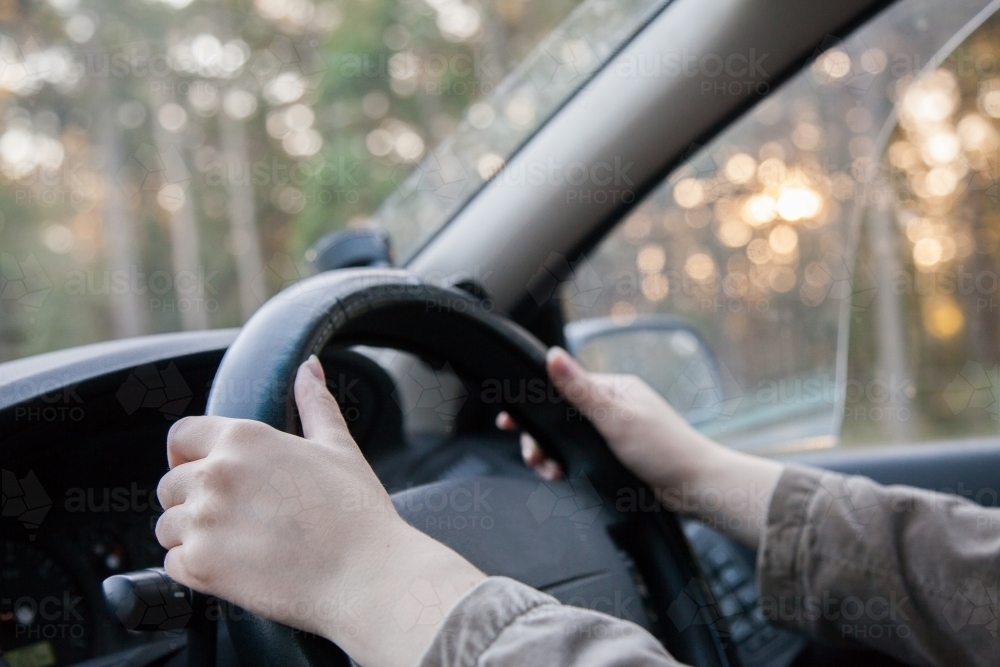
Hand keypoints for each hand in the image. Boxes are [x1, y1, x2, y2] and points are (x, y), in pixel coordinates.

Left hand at [156, 356, 484, 666]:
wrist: (365, 575)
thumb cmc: (356, 512)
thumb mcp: (338, 447)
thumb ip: (314, 403)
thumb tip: (308, 368)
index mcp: (244, 439)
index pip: (181, 435)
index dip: (190, 454)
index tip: (205, 469)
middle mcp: (215, 475)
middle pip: (170, 484)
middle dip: (194, 499)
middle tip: (237, 515)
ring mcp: (203, 521)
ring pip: (168, 525)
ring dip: (193, 535)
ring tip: (239, 543)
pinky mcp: (200, 566)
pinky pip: (173, 563)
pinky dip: (196, 567)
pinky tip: (235, 567)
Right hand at [500, 347, 783, 547]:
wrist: (695, 489)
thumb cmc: (665, 450)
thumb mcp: (615, 417)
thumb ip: (580, 390)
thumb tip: (553, 355)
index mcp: (614, 390)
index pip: (564, 388)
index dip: (537, 405)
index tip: (511, 420)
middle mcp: (612, 409)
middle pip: (560, 417)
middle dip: (541, 437)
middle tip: (533, 456)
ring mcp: (613, 434)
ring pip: (567, 440)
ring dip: (550, 455)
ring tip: (547, 470)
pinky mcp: (614, 458)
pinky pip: (579, 458)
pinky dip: (566, 467)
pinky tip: (561, 477)